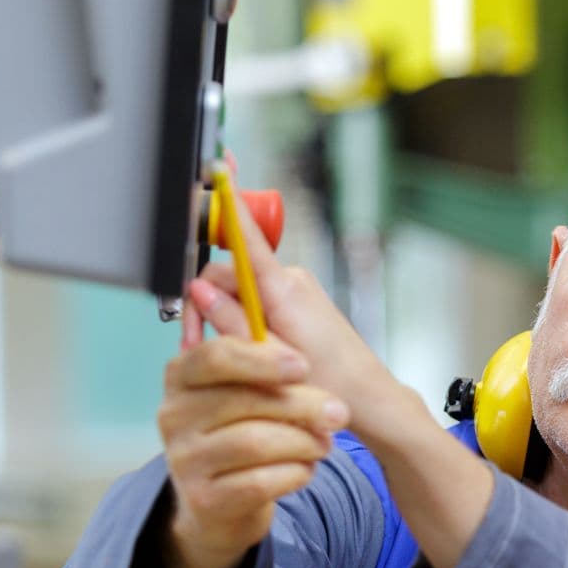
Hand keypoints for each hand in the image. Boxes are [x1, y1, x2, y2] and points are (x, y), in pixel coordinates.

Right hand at [156, 334, 349, 567]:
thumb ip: (267, 373)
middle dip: (302, 405)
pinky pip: (261, 482)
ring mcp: (184, 460)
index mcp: (182, 376)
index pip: (215, 356)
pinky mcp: (204, 499)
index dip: (263, 359)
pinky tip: (305, 470)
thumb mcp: (247, 394)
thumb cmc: (242, 432)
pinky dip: (295, 473)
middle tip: (338, 414)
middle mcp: (174, 416)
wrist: (220, 504)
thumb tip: (301, 364)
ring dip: (303, 442)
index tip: (304, 366)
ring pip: (255, 443)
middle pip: (244, 401)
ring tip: (324, 444)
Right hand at [180, 187, 386, 418]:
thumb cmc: (329, 383)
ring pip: (240, 290)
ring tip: (232, 357)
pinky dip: (243, 319)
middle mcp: (290, 280)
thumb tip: (198, 291)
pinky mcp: (298, 301)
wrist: (369, 398)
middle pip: (228, 274)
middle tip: (198, 344)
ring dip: (225, 316)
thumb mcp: (270, 358)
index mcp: (283, 289)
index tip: (219, 169)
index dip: (229, 204)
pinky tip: (248, 350)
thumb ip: (231, 321)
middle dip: (207, 303)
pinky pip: (257, 299)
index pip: (246, 237)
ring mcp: (295, 288)